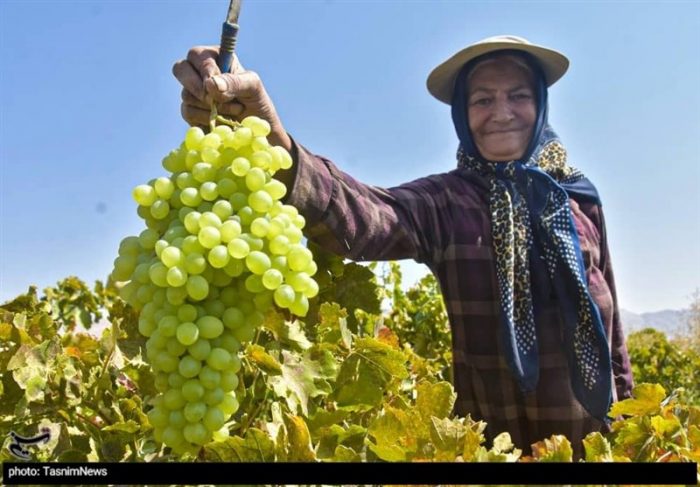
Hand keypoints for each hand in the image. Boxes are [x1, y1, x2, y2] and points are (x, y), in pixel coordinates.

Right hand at [172, 46, 291, 150]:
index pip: (197, 55)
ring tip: (234, 110)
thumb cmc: (257, 103)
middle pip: (180, 68)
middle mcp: (200, 73)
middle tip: (212, 98)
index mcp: (215, 59)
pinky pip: (188, 112)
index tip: (215, 83)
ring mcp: (193, 93)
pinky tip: (223, 121)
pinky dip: (206, 118)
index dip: (204, 69)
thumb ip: (234, 81)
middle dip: (195, 85)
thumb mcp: (253, 87)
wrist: (256, 132)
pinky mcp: (191, 113)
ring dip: (210, 106)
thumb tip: (210, 83)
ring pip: (186, 94)